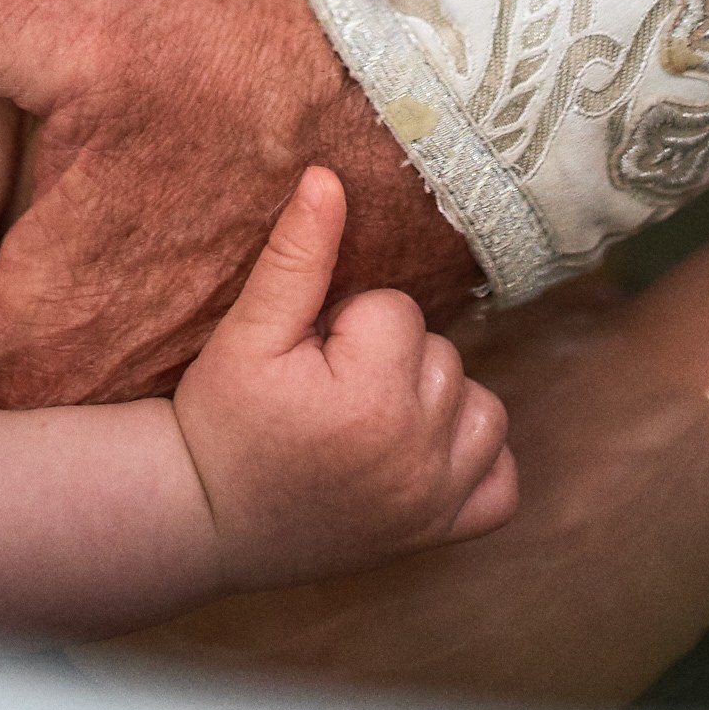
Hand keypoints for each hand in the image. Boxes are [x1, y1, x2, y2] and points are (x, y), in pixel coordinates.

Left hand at [0, 0, 479, 405]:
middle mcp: (88, 411)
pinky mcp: (219, 393)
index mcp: (29, 341)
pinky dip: (83, 358)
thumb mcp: (78, 22)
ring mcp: (160, 412)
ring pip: (28, 413)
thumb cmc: (258, 78)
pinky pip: (113, 402)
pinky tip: (74, 276)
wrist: (440, 129)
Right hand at [174, 169, 514, 585]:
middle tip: (329, 390)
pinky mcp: (439, 533)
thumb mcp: (246, 333)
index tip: (308, 359)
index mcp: (371, 401)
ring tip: (371, 416)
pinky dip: (477, 463)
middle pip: (443, 355)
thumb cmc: (222, 420)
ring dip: (437, 402)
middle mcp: (416, 457)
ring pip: (482, 407)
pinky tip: (425, 452)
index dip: (347, 323)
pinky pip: (503, 484)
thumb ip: (295, 256)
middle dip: (390, 359)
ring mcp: (434, 502)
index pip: (398, 310)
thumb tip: (327, 177)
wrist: (206, 518)